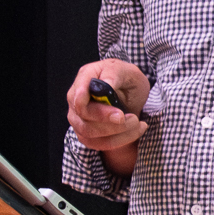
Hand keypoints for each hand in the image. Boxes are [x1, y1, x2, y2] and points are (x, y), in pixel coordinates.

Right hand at [66, 58, 149, 176]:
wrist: (130, 92)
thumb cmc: (127, 79)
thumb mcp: (127, 71)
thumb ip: (115, 74)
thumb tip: (106, 85)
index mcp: (85, 77)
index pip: (79, 98)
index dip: (98, 110)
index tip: (119, 115)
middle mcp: (76, 97)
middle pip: (84, 118)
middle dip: (111, 123)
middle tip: (134, 119)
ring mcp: (77, 116)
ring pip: (89, 133)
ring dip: (118, 133)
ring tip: (137, 124)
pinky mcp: (84, 132)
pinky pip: (96, 143)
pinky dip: (118, 141)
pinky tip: (134, 132)